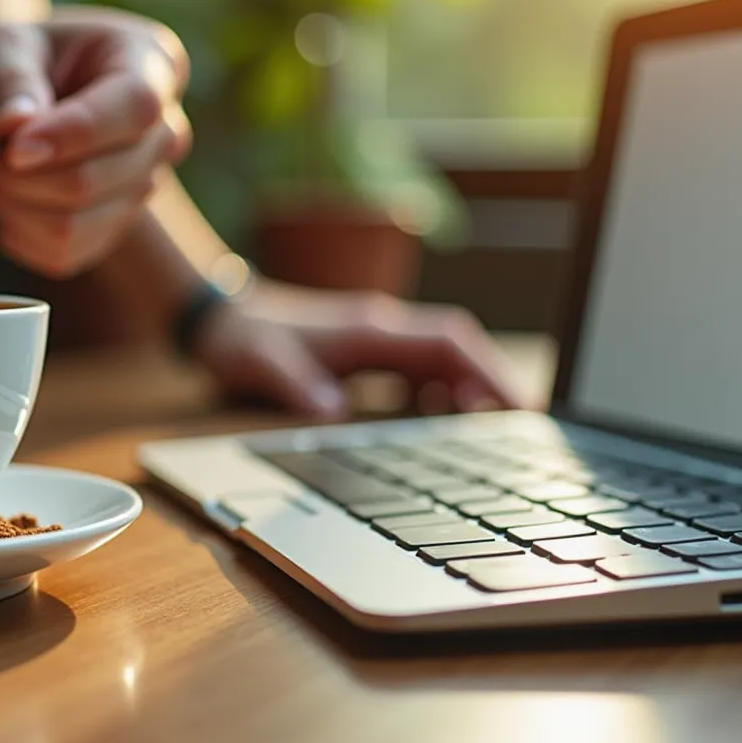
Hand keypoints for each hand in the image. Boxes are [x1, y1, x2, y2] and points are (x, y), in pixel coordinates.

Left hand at [0, 6, 191, 277]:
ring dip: (17, 205)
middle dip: (29, 174)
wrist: (9, 99)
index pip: (137, 107)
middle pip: (108, 176)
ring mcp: (144, 184)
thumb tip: (16, 125)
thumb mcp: (1, 47)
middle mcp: (163, 130)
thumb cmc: (12, 60)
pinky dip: (20, 234)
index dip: (77, 133)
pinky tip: (9, 200)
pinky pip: (64, 255)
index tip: (14, 147)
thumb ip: (10, 81)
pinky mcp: (113, 228)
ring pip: (80, 223)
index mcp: (151, 63)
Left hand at [193, 282, 527, 419]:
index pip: (447, 343)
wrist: (217, 314)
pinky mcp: (367, 350)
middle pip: (457, 347)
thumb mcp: (262, 364)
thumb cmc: (242, 339)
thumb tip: (331, 411)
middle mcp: (380, 328)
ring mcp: (376, 337)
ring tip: (493, 428)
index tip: (517, 405)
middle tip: (524, 424)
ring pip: (443, 356)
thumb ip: (296, 385)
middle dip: (493, 380)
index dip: (486, 372)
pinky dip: (442, 390)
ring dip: (471, 386)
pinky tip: (445, 419)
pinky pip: (420, 367)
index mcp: (368, 330)